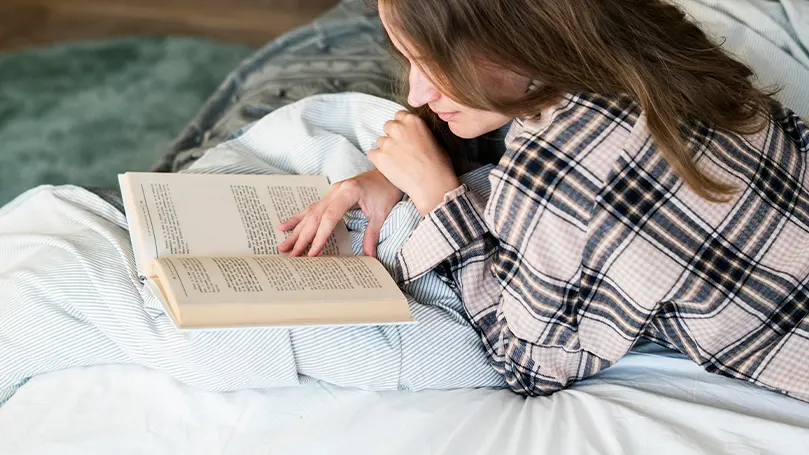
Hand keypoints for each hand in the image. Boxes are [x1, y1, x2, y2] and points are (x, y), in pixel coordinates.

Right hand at [278, 169, 402, 256]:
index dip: (320, 236)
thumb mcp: (382, 213)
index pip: (329, 217)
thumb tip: (369, 256)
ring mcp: (331, 192)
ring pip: (310, 213)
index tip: (313, 253)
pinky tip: (285, 226)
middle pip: (315, 217)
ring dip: (296, 231)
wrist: (388, 173)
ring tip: (283, 245)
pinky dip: (299, 219)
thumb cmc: (386, 190)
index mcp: (348, 192)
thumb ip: (372, 234)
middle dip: (303, 238)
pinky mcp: (331, 195)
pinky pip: (312, 208)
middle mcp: (335, 191)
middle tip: (292, 255)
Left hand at [370, 111, 459, 215]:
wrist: (432, 184)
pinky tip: (389, 168)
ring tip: (397, 162)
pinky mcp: (379, 157)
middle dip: (392, 136)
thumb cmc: (438, 165)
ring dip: (385, 149)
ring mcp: (388, 142)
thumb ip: (419, 133)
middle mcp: (398, 128)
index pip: (399, 116)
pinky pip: (371, 154)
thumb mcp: (434, 140)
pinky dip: (378, 161)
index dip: (401, 127)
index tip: (404, 136)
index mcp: (413, 121)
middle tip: (400, 150)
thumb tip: (414, 136)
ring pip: (380, 141)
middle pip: (388, 126)